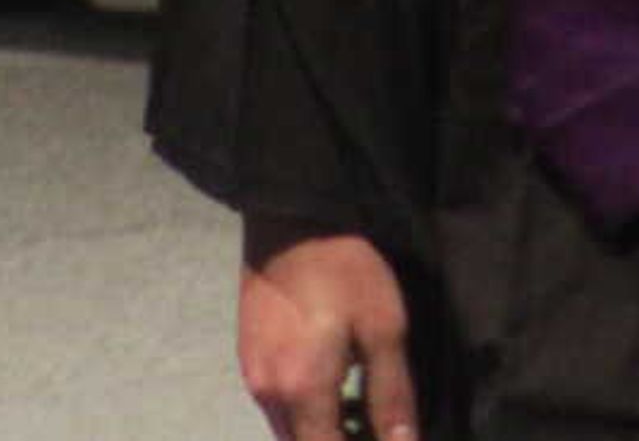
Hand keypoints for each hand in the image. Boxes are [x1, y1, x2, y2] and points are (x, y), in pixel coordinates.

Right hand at [238, 222, 415, 440]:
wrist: (294, 219)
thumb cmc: (345, 270)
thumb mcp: (384, 328)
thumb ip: (391, 394)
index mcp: (303, 391)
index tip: (384, 439)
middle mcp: (269, 394)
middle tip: (376, 428)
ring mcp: (252, 375)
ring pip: (288, 429)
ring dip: (319, 430)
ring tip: (357, 411)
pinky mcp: (247, 356)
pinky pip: (276, 404)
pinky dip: (303, 409)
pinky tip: (331, 386)